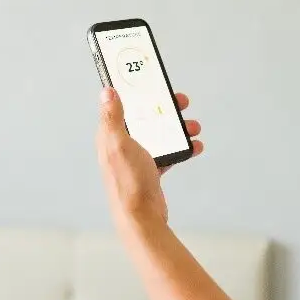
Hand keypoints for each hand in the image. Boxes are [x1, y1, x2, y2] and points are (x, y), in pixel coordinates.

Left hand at [95, 87, 203, 226]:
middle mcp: (121, 145)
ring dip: (177, 128)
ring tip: (193, 127)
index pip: (121, 105)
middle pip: (145, 117)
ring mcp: (136, 158)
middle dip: (164, 108)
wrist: (142, 218)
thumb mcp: (120, 144)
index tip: (151, 81)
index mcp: (110, 136)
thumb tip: (106, 91)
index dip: (135, 92)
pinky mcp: (150, 170)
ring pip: (159, 134)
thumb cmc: (129, 182)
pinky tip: (193, 147)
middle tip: (180, 101)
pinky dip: (181, 148)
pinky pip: (168, 153)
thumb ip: (112, 117)